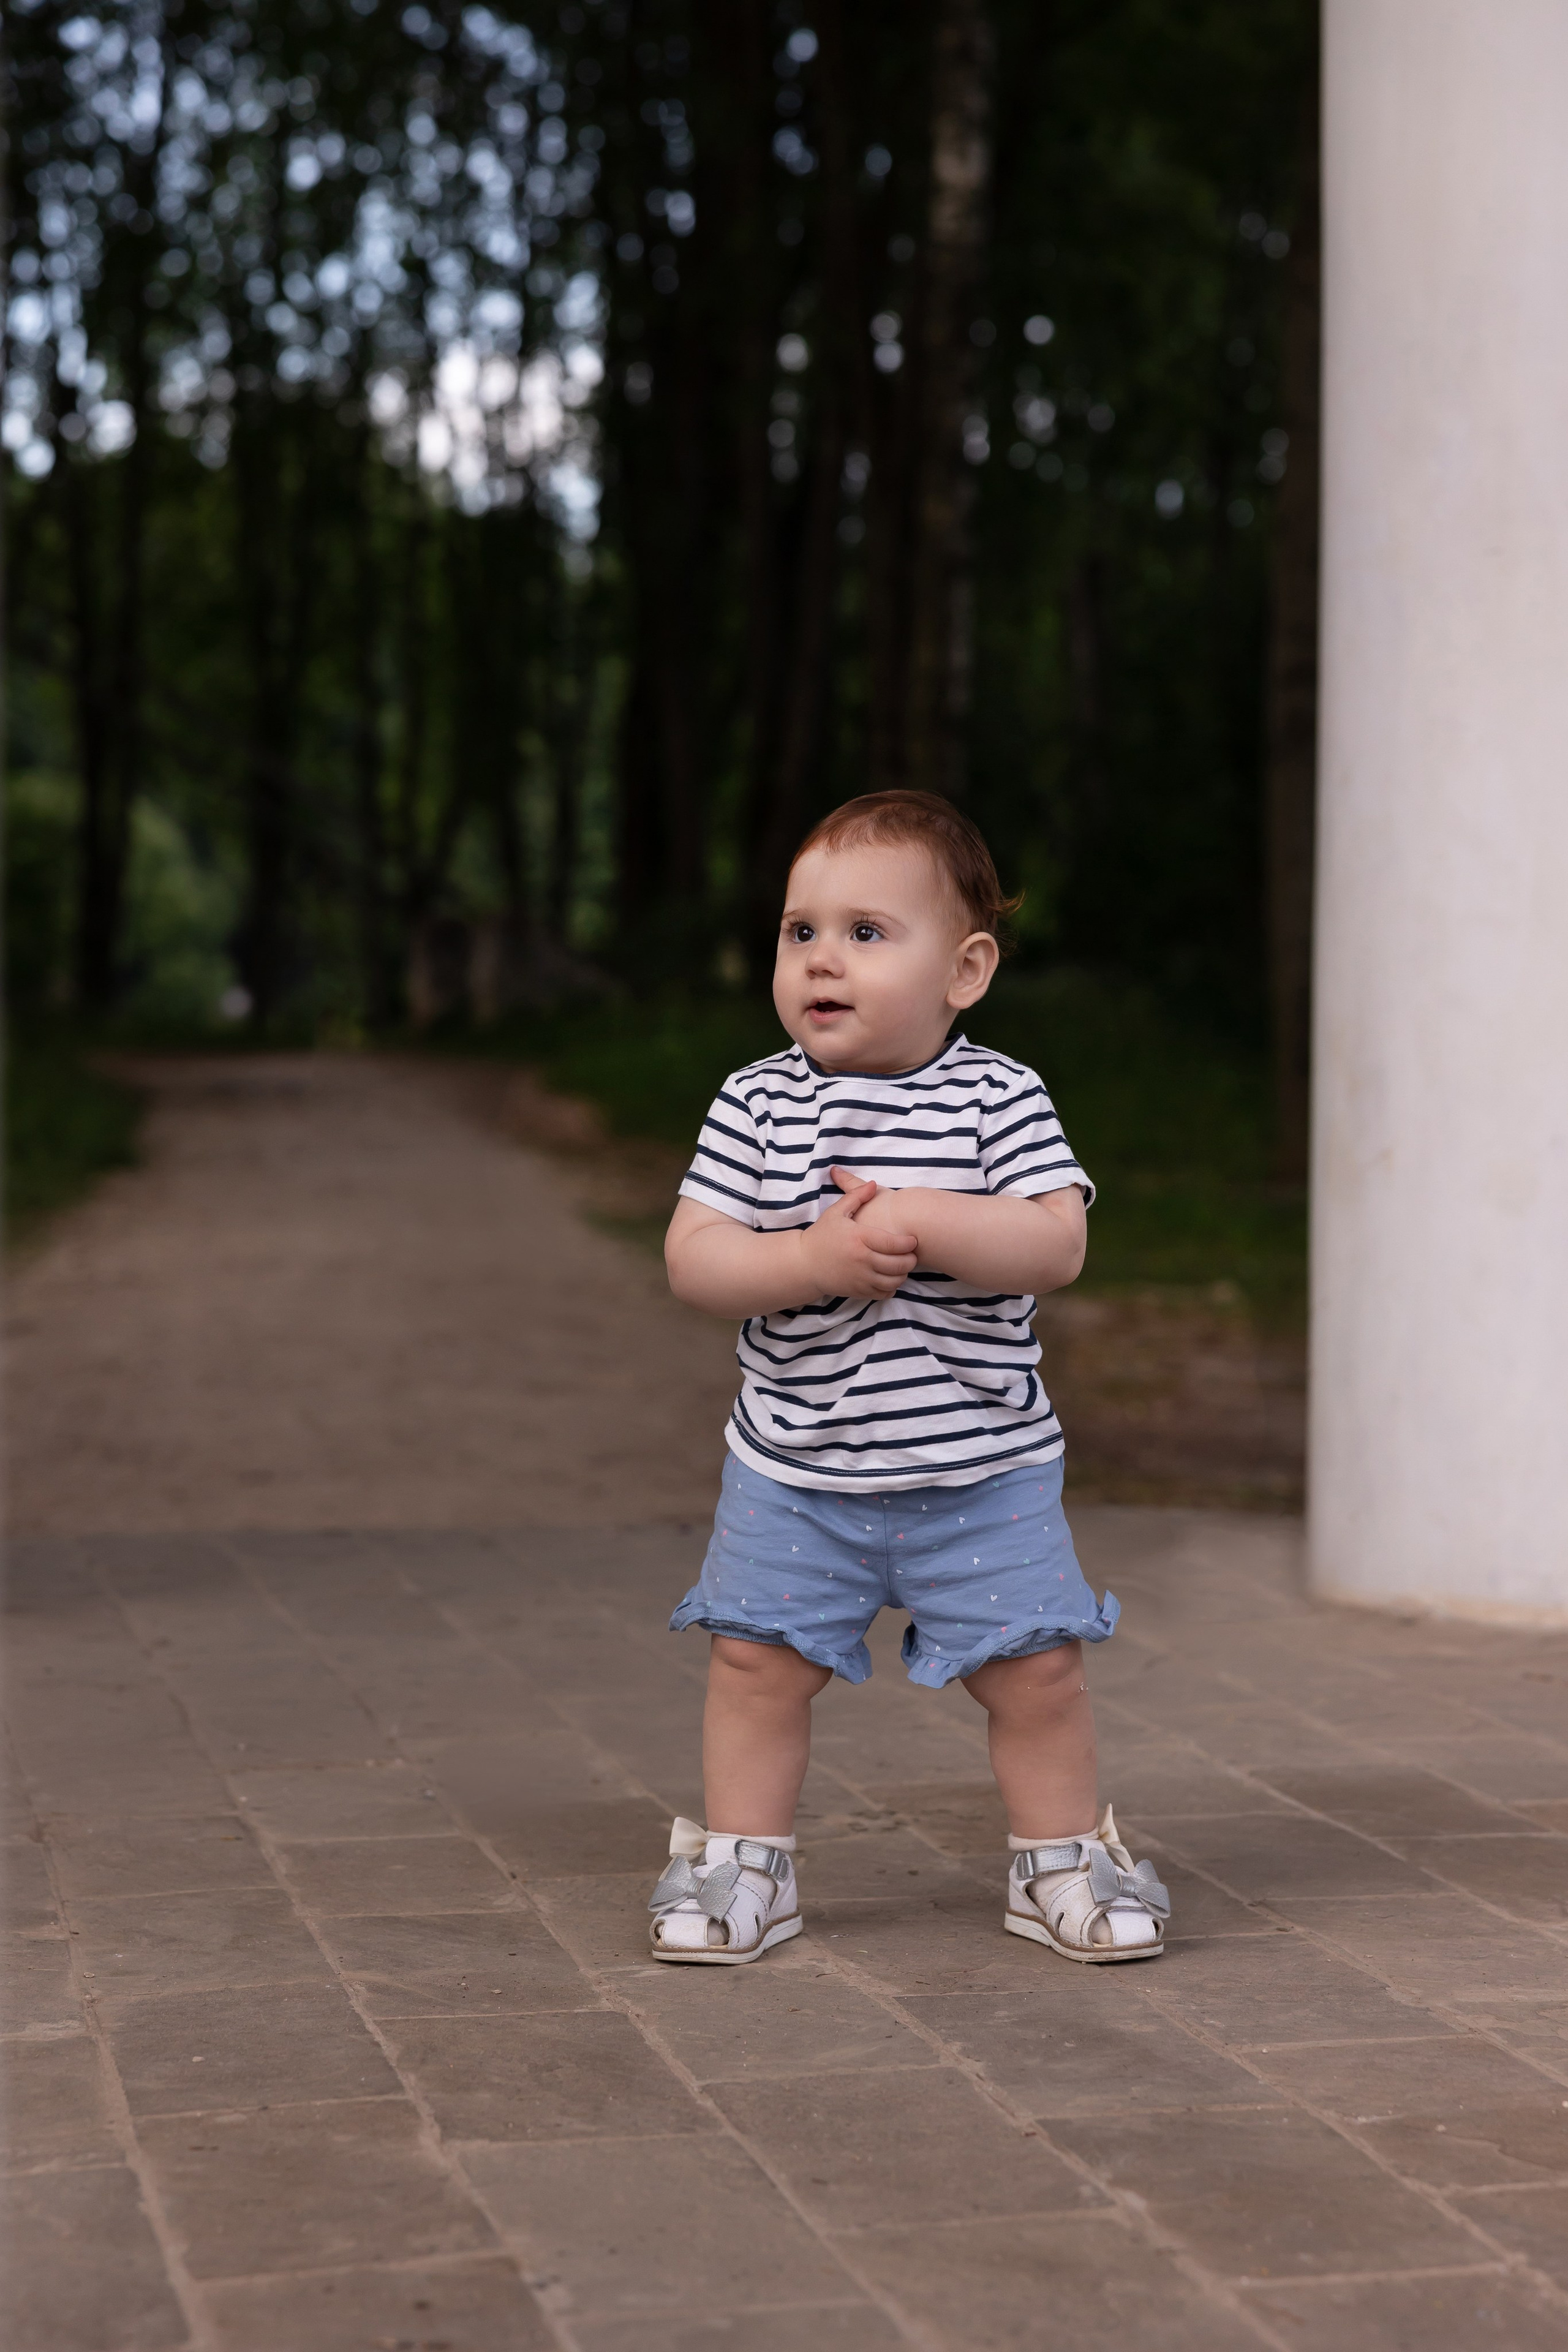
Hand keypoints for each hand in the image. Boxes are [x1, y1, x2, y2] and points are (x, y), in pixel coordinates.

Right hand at [800, 1167, 917, 1300]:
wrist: (804, 1264)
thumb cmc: (821, 1236)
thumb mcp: (836, 1212)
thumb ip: (856, 1196)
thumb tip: (874, 1184)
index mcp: (859, 1238)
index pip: (893, 1243)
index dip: (909, 1243)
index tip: (913, 1240)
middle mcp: (862, 1259)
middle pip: (898, 1264)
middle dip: (911, 1260)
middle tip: (912, 1254)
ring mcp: (860, 1278)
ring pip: (893, 1281)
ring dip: (903, 1274)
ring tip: (903, 1266)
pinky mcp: (857, 1291)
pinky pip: (883, 1293)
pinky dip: (891, 1288)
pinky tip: (890, 1278)